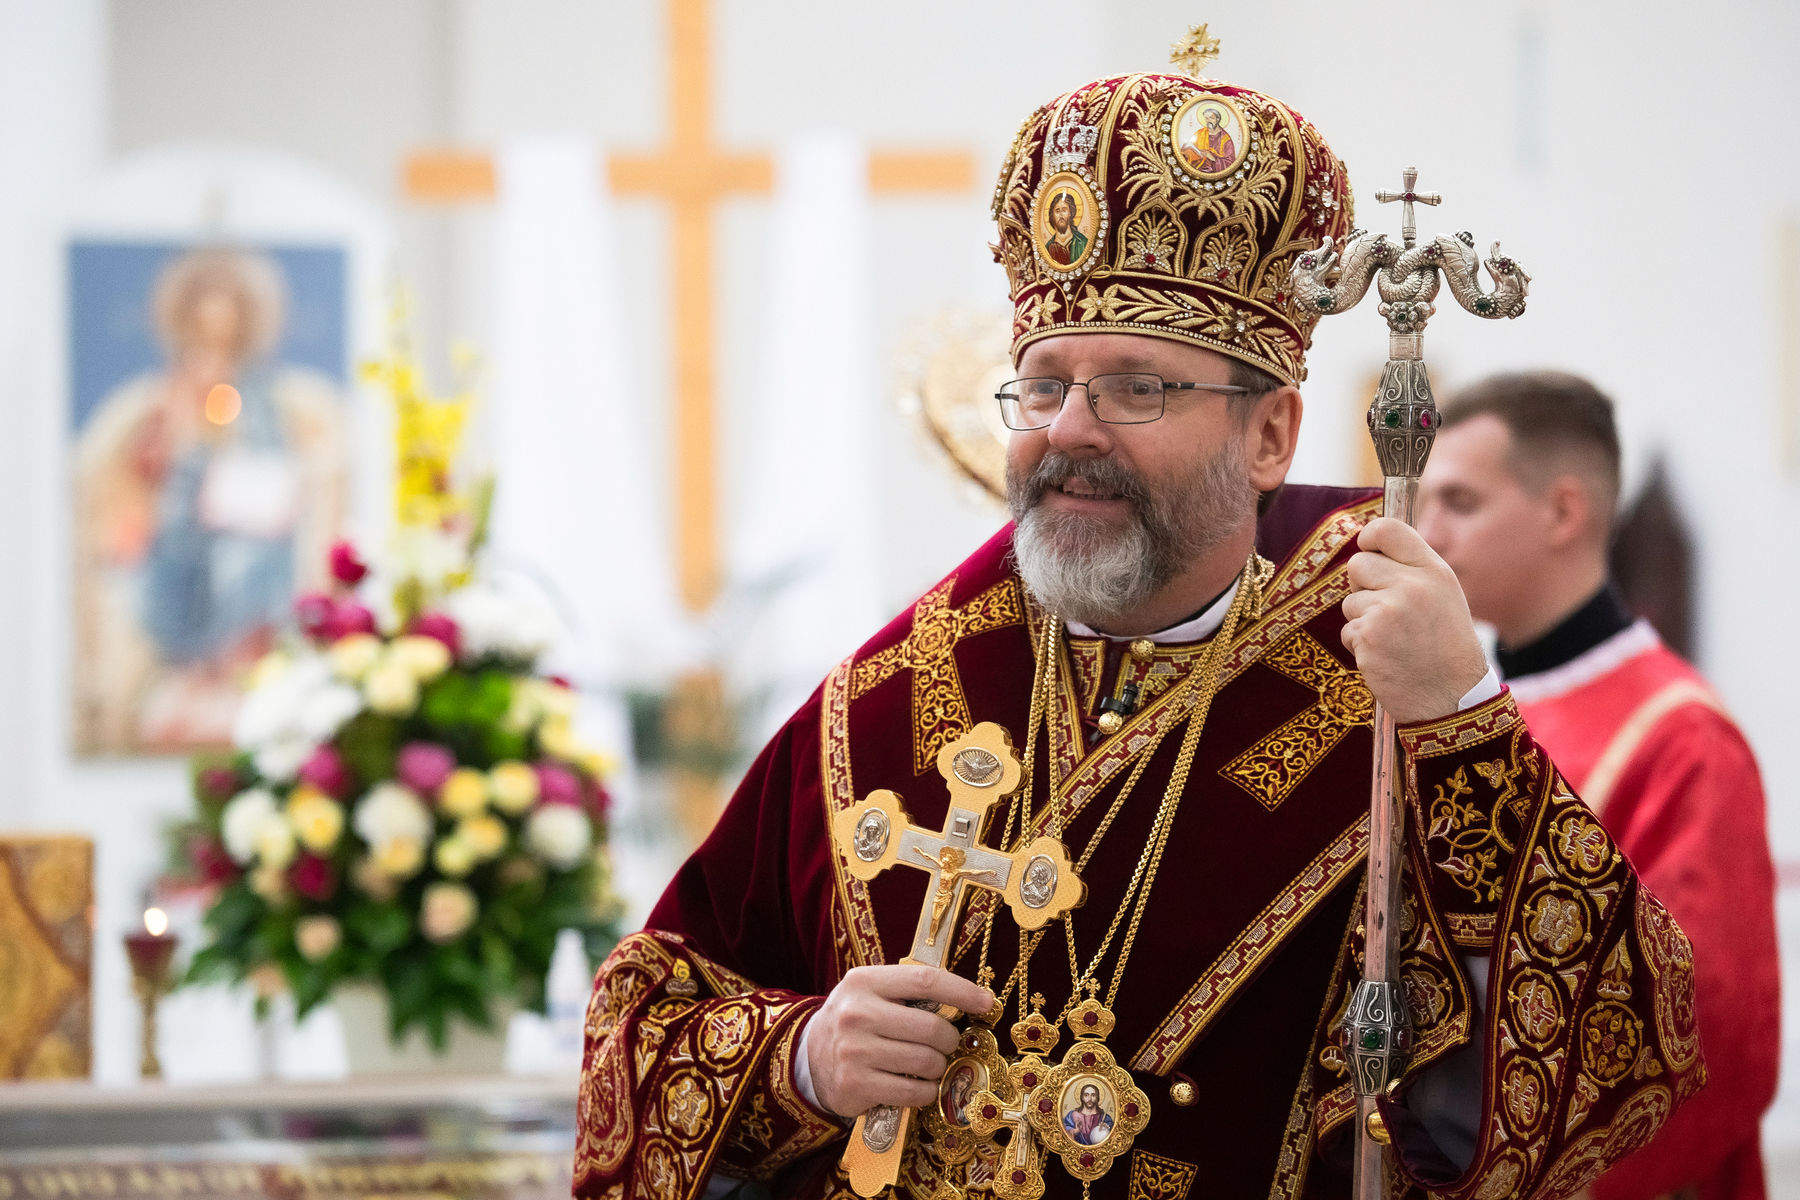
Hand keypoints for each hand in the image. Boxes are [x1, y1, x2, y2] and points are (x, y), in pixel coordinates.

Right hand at [805, 964, 994, 1118]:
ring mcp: (855, 1051)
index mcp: (863, 982)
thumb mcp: (871, 993)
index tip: (986, 1002)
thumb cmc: (854, 1021)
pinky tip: (918, 1086)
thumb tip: (968, 999)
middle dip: (948, 1039)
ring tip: (928, 1065)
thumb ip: (909, 992)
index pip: (925, 981)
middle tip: (945, 1043)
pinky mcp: (856, 1085)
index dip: (962, 991)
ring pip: (926, 1062)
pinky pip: (914, 1093)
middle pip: (931, 1027)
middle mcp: (857, 1014)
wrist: (809, 1058)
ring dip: (938, 1067)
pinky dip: (926, 1092)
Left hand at [1340, 517, 1488, 723]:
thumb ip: (1411, 570)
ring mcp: (1387, 611)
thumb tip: (1370, 547)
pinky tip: (1386, 656)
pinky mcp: (1368, 637)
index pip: (1388, 529)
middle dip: (1362, 586)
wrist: (1452, 697)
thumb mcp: (1442, 596)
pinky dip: (1360, 644)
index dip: (1369, 537)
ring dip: (1362, 620)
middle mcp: (1411, 586)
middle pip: (1358, 564)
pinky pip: (1348, 630)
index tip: (1367, 548)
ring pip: (1350, 601)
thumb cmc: (1445, 646)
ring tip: (1394, 639)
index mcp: (1433, 571)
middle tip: (1386, 610)